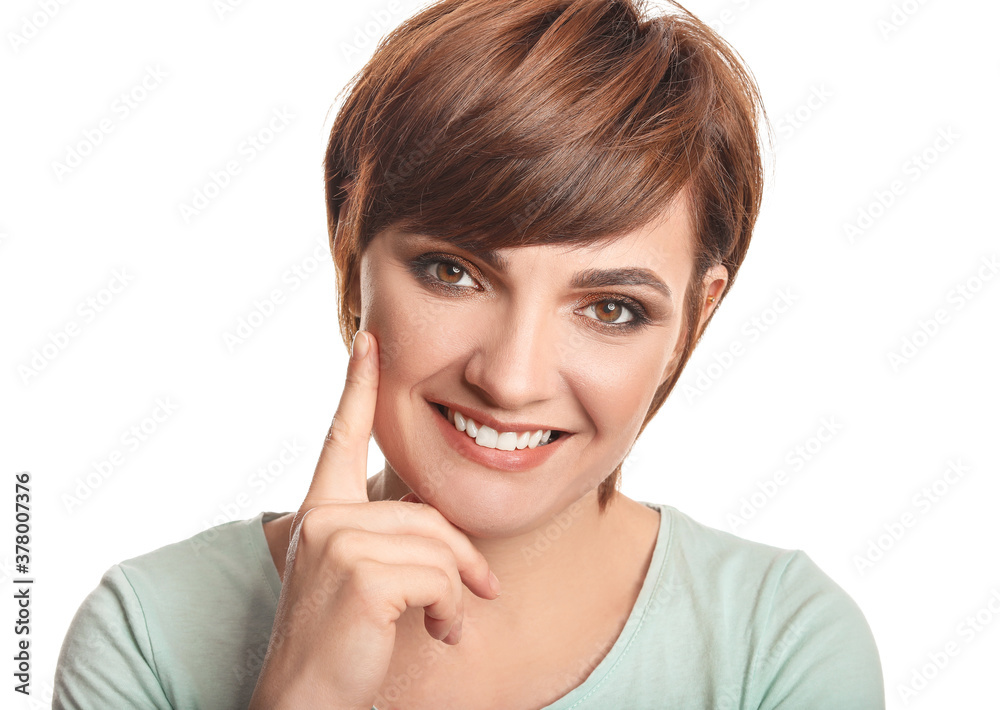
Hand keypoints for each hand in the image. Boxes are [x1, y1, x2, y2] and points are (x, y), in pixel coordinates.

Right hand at [248, 330, 500, 709]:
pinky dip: (451, 610)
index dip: (358, 387)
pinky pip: (439, 577)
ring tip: (448, 622)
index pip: (341, 438)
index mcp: (321, 513)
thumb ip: (388, 541)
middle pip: (426, 513)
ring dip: (457, 592)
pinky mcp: (361, 574)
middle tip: (480, 592)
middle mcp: (323, 519)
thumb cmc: (338, 646)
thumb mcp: (359, 581)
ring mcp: (337, 543)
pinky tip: (440, 633)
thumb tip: (444, 532)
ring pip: (438, 546)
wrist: (303, 704)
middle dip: (462, 557)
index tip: (369, 342)